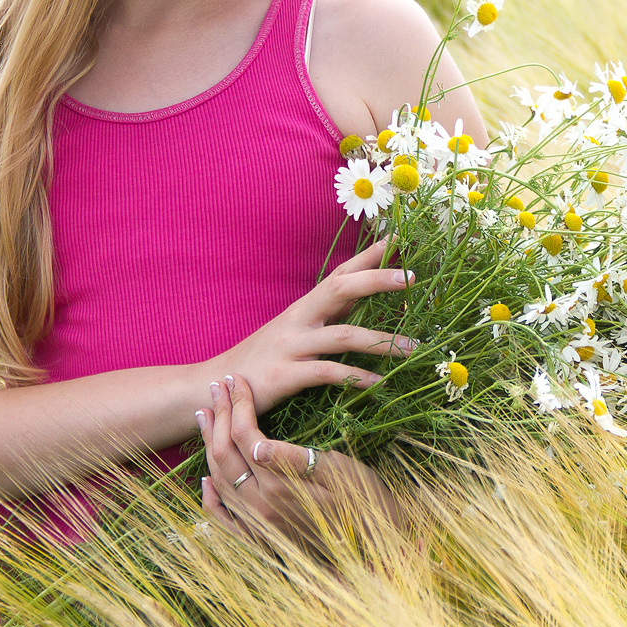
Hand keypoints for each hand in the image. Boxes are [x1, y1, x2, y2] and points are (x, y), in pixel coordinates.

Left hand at [194, 373, 396, 541]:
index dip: (239, 405)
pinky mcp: (259, 539)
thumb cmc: (364, 499)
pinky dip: (210, 498)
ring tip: (206, 418)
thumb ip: (291, 460)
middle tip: (216, 387)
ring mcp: (256, 526)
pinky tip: (205, 480)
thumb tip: (255, 445)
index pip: (245, 436)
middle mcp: (259, 508)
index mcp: (278, 487)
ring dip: (209, 446)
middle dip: (219, 417)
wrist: (373, 546)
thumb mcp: (337, 471)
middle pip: (224, 455)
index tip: (237, 380)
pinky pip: (223, 519)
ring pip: (218, 480)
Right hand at [197, 239, 417, 414]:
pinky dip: (356, 377)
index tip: (398, 239)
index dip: (368, 257)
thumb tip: (361, 303)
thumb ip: (326, 319)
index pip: (340, 274)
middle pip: (341, 289)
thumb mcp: (294, 334)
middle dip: (377, 280)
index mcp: (303, 308)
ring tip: (412, 347)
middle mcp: (298, 320)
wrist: (214, 387)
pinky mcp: (284, 376)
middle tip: (412, 277)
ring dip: (381, 341)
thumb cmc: (262, 362)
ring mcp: (290, 346)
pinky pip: (327, 373)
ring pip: (342, 335)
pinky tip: (378, 383)